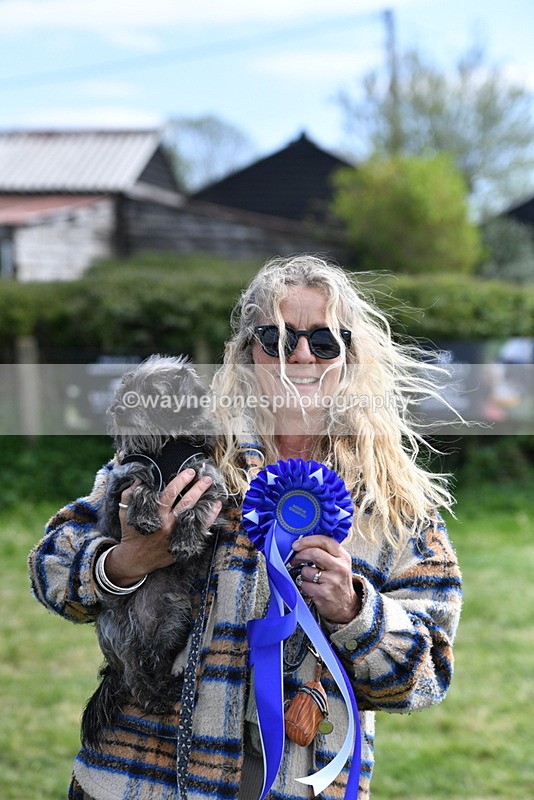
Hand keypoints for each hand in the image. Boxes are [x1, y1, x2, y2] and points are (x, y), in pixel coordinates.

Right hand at [105, 468, 221, 587]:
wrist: (135, 559)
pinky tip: (215, 508)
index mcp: (155, 515)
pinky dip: (209, 518)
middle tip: (207, 478)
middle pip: (186, 503)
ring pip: (196, 516)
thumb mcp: (125, 513)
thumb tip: (137, 480)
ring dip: (206, 502)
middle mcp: (168, 524)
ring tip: (215, 491)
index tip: (190, 472)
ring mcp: (177, 535)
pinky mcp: (182, 543)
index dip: (181, 481)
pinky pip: (199, 529)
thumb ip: (129, 495)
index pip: (170, 494)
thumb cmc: (131, 534)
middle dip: (198, 488)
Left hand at [290, 535, 360, 623]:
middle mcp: (340, 567)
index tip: (296, 544)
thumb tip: (302, 543)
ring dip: (304, 574)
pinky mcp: (324, 593)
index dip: (307, 540)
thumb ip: (325, 552)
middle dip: (300, 555)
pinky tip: (312, 589)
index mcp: (343, 556)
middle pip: (314, 553)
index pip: (324, 541)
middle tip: (294, 559)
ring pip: (306, 570)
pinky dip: (304, 586)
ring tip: (310, 579)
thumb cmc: (338, 582)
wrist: (347, 606)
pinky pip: (305, 585)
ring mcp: (332, 581)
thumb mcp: (338, 564)